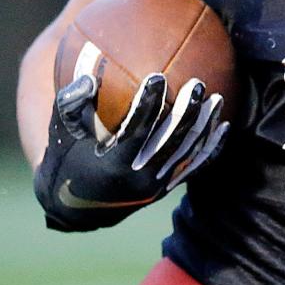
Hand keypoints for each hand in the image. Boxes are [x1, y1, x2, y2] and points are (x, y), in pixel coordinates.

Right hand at [34, 71, 227, 231]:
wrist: (77, 207)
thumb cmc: (66, 160)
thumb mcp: (60, 134)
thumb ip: (70, 104)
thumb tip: (88, 77)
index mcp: (114, 166)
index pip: (137, 130)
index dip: (149, 104)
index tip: (158, 77)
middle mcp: (140, 179)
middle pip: (171, 141)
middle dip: (186, 111)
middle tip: (197, 84)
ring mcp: (157, 186)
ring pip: (187, 153)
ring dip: (204, 125)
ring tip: (216, 98)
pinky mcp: (168, 188)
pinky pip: (195, 166)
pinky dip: (211, 147)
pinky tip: (224, 126)